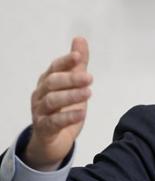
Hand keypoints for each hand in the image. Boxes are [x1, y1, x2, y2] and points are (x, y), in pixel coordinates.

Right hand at [26, 36, 91, 170]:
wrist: (52, 141)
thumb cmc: (62, 110)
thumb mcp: (73, 86)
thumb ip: (77, 65)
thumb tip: (80, 39)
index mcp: (47, 83)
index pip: (54, 68)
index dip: (65, 62)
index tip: (78, 56)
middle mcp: (41, 95)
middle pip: (52, 83)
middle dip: (70, 79)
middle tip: (89, 78)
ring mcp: (40, 112)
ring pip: (52, 101)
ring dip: (71, 96)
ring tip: (89, 93)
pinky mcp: (44, 128)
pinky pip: (54, 122)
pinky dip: (68, 117)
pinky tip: (82, 113)